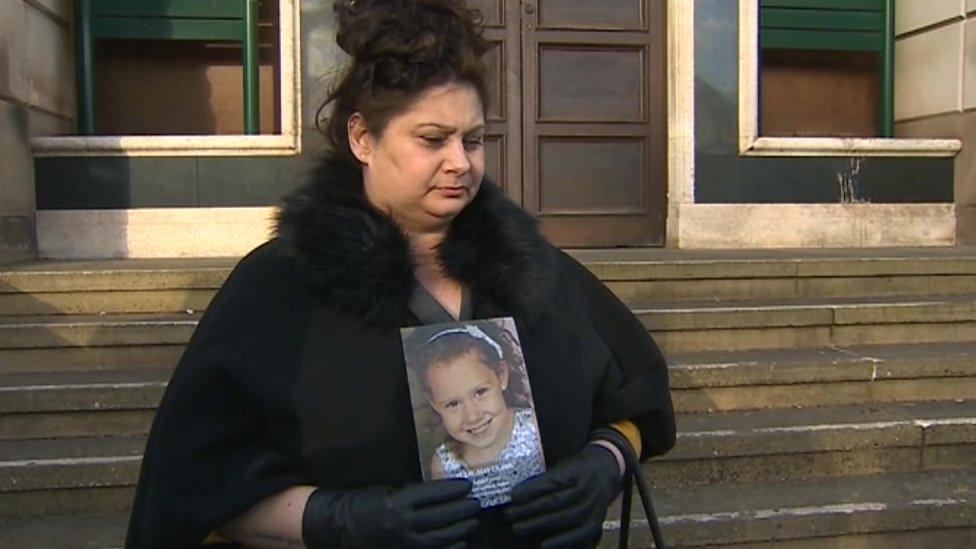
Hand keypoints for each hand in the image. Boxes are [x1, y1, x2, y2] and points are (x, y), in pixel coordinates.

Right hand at [302, 479, 479, 547]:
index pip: (433, 494)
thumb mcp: (387, 490)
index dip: (453, 489)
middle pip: (440, 517)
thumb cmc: (363, 503)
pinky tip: (460, 543)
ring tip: (472, 522)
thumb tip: (440, 491)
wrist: (339, 526)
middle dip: (461, 510)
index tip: (467, 485)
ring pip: (439, 538)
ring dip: (459, 530)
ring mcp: (402, 543)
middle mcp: (401, 524)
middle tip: (475, 504)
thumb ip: (412, 493)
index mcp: (397, 502)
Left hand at [504, 444, 620, 547]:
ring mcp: (593, 505)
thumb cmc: (578, 467)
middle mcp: (586, 487)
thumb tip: (519, 493)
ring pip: (565, 517)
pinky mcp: (596, 520)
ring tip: (518, 528)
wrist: (607, 468)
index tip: (513, 496)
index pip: (551, 481)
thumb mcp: (563, 464)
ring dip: (539, 525)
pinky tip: (544, 545)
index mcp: (576, 470)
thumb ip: (546, 478)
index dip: (531, 490)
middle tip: (509, 515)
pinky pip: (580, 533)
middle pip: (556, 501)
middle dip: (529, 510)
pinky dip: (562, 540)